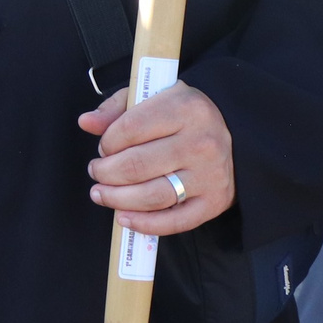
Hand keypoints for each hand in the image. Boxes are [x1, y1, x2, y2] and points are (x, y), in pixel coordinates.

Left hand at [78, 81, 234, 236]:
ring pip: (152, 196)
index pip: (131, 128)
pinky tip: (124, 217)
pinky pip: (175, 222)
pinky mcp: (214, 201)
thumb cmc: (184, 116)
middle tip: (97, 171)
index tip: (103, 147)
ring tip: (101, 193)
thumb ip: (117, 108)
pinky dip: (144, 224)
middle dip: (105, 172)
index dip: (107, 142)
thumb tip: (86, 122)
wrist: (235, 134)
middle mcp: (201, 142)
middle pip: (136, 165)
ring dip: (117, 199)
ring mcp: (209, 174)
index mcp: (187, 108)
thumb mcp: (155, 97)